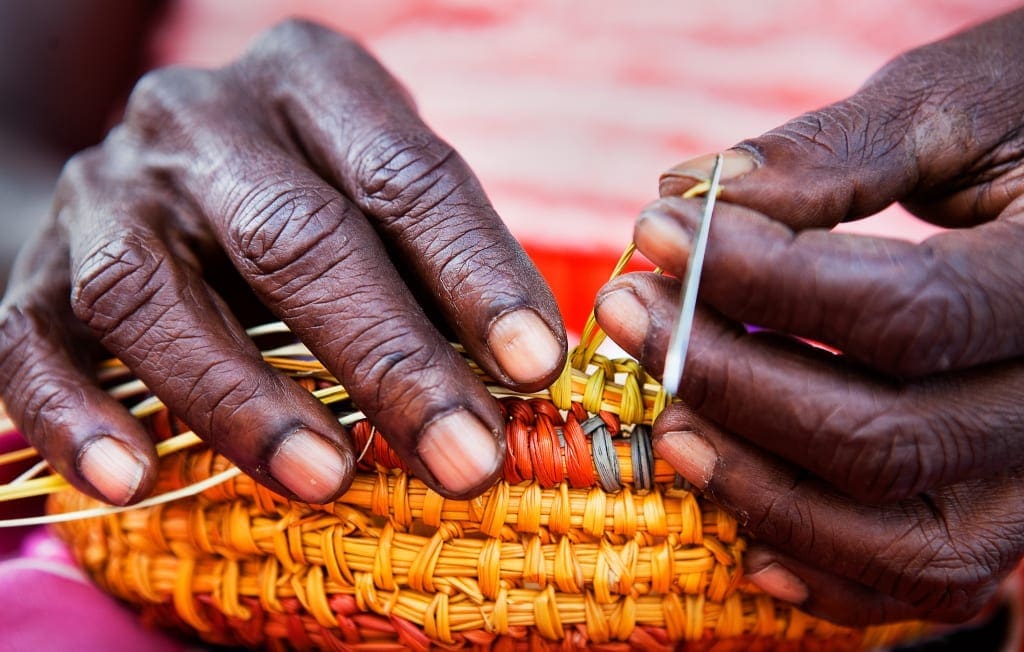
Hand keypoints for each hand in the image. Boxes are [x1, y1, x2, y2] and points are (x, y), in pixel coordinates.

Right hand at [0, 20, 565, 505]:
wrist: (156, 181)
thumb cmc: (306, 198)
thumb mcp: (377, 197)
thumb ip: (434, 267)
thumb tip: (517, 379)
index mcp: (309, 82)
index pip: (406, 176)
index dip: (476, 274)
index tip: (533, 369)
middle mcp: (198, 121)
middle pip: (293, 237)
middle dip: (389, 360)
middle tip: (464, 457)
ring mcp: (105, 193)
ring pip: (154, 295)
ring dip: (244, 400)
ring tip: (328, 479)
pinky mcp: (31, 271)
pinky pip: (31, 346)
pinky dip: (76, 417)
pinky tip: (133, 480)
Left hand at [596, 9, 1023, 625]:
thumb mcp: (954, 107)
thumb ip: (834, 154)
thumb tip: (694, 193)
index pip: (905, 312)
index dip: (762, 280)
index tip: (657, 231)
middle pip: (884, 437)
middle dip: (728, 379)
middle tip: (626, 312)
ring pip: (903, 540)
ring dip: (760, 489)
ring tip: (666, 421)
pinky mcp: (1010, 514)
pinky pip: (929, 585)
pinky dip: (828, 574)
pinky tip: (743, 536)